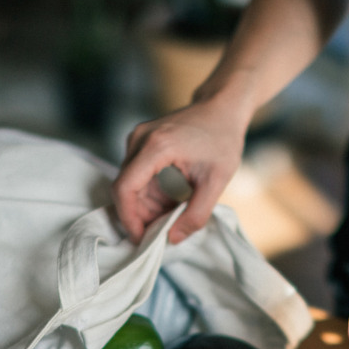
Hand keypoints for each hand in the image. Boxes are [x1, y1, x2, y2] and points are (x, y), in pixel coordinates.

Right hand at [112, 101, 245, 243]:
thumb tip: (172, 239)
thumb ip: (196, 214)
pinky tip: (172, 202)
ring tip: (174, 216)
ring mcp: (137, 140)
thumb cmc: (223, 141)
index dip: (129, 219)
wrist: (222, 108)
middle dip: (140, 217)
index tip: (141, 239)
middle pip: (126, 189)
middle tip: (163, 234)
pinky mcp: (141, 144)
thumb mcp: (216, 183)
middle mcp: (139, 140)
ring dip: (147, 207)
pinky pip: (138, 178)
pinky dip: (151, 195)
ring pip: (131, 186)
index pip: (125, 188)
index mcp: (156, 146)